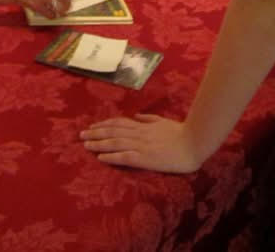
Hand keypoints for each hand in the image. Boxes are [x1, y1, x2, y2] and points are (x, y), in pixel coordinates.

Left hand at [80, 114, 201, 173]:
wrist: (194, 142)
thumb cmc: (181, 132)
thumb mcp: (163, 121)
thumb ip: (149, 119)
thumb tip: (137, 116)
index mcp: (143, 126)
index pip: (119, 123)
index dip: (104, 125)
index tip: (92, 126)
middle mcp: (139, 134)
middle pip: (113, 132)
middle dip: (96, 133)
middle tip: (81, 135)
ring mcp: (141, 146)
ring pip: (115, 143)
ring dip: (98, 143)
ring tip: (85, 145)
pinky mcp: (145, 158)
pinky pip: (124, 157)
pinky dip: (111, 156)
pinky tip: (100, 157)